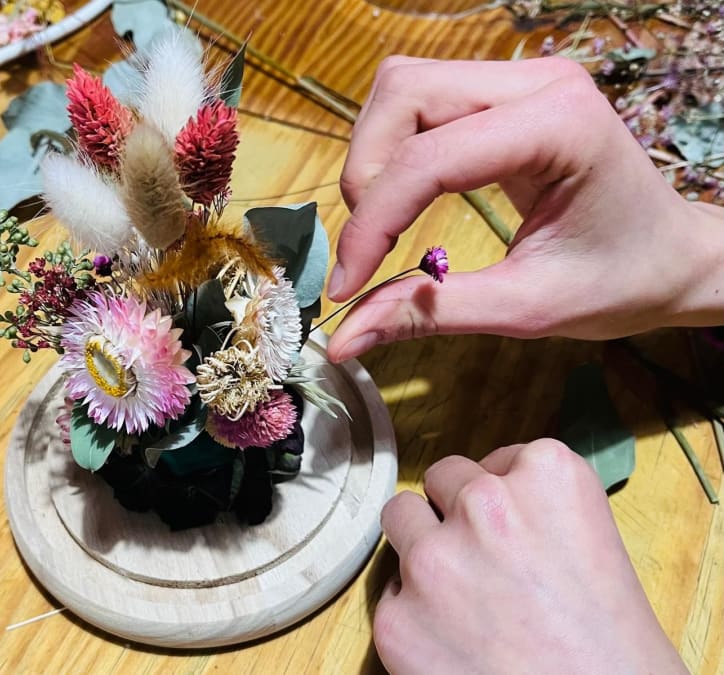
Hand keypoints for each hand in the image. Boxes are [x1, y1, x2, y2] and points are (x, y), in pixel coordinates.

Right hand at [327, 57, 723, 361]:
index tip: (345, 285)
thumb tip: (343, 340)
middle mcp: (537, 81)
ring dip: (375, 158)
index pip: (429, 158)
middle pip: (404, 94)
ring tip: (386, 225)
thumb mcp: (523, 309)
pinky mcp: (505, 92)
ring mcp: (520, 78)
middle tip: (369, 247)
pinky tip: (406, 199)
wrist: (671, 259)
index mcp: (559, 126)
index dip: (373, 222)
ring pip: (403, 90)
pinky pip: (421, 101)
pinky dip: (395, 151)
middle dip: (368, 174)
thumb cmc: (619, 284)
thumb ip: (428, 315)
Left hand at [374, 439, 686, 674]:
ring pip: (401, 517)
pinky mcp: (397, 618)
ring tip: (460, 592)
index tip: (518, 531)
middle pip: (443, 478)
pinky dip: (416, 613)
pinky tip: (454, 643)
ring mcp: (432, 560)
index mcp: (546, 475)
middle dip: (458, 511)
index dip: (506, 498)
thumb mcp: (596, 540)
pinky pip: (393, 592)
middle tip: (485, 559)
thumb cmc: (613, 649)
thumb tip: (490, 487)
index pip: (498, 460)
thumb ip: (538, 504)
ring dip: (423, 545)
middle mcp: (482, 503)